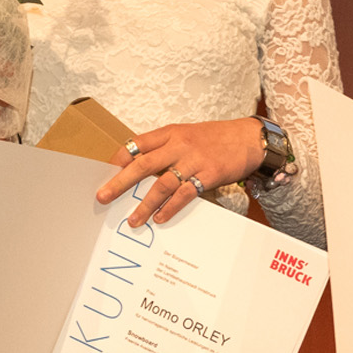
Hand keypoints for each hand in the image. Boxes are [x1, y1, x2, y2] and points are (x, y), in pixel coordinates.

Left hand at [95, 117, 267, 228]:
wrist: (248, 138)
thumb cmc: (216, 138)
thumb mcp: (187, 135)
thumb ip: (166, 148)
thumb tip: (143, 167)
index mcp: (171, 133)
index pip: (138, 143)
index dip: (119, 158)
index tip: (105, 172)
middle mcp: (179, 145)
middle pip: (143, 165)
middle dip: (120, 182)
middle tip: (104, 196)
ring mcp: (193, 160)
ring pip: (162, 184)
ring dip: (145, 204)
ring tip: (133, 220)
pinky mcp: (208, 175)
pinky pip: (184, 194)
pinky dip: (170, 208)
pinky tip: (160, 218)